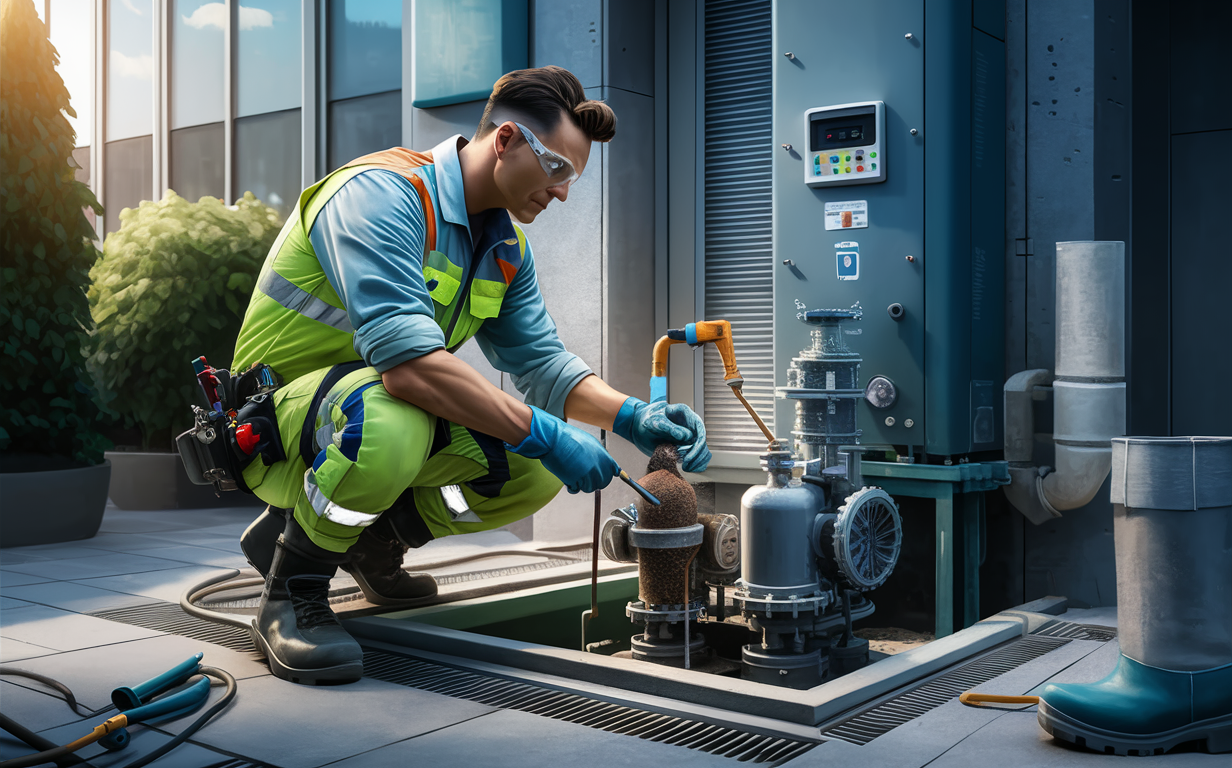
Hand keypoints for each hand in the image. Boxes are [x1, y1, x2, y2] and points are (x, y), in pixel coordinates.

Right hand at [505, 406, 619, 493]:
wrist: (553, 439)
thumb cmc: (567, 438)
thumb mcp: (589, 442)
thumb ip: (598, 454)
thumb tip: (603, 462)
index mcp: (602, 455)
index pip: (613, 471)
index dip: (609, 475)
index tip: (607, 477)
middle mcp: (598, 465)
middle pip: (603, 482)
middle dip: (595, 482)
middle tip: (586, 478)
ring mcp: (588, 474)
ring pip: (590, 488)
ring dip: (583, 485)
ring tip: (575, 476)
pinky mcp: (576, 480)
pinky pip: (577, 489)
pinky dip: (572, 487)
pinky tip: (568, 479)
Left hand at [612, 397, 711, 472]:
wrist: (640, 426)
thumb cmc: (647, 419)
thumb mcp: (655, 421)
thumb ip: (669, 427)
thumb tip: (685, 436)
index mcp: (685, 413)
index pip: (699, 427)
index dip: (698, 444)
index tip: (689, 457)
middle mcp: (690, 425)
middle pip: (703, 441)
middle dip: (697, 456)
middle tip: (687, 465)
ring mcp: (690, 436)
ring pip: (703, 450)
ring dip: (698, 461)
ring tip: (687, 468)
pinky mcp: (687, 446)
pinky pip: (698, 456)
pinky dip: (697, 464)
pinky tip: (689, 468)